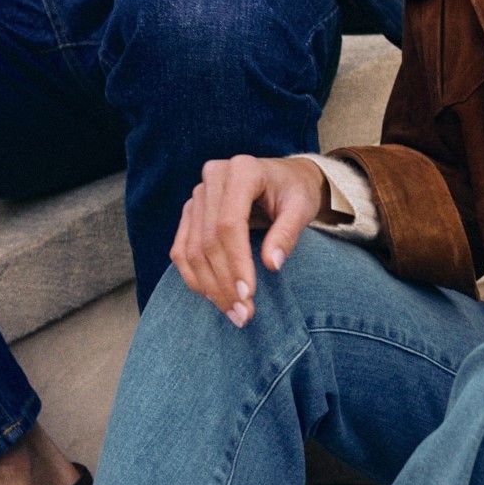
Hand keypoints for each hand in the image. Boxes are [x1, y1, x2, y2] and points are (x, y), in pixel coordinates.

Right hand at [169, 155, 327, 326]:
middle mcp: (214, 177)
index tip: (248, 295)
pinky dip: (194, 277)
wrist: (286, 179)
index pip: (230, 224)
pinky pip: (181, 249)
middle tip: (243, 314)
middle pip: (209, 240)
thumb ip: (287, 233)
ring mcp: (198, 195)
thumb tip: (272, 265)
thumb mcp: (302, 208)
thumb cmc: (296, 192)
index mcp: (243, 170)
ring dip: (209, 287)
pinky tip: (213, 297)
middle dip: (224, 282)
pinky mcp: (191, 211)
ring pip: (192, 249)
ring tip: (233, 313)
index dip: (236, 262)